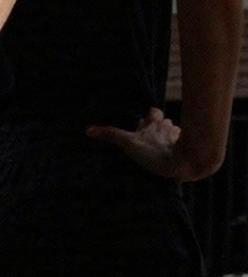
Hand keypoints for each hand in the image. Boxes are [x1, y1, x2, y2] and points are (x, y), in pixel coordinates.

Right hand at [86, 107, 220, 180]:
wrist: (183, 164)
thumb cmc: (155, 152)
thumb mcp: (128, 143)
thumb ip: (110, 135)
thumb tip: (88, 130)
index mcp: (155, 123)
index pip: (154, 112)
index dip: (149, 117)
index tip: (143, 123)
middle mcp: (169, 128)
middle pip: (165, 122)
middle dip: (158, 128)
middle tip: (149, 138)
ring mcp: (180, 138)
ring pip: (174, 133)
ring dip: (169, 138)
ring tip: (161, 148)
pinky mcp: (188, 150)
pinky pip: (183, 145)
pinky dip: (178, 148)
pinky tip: (172, 156)